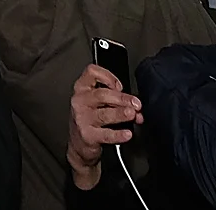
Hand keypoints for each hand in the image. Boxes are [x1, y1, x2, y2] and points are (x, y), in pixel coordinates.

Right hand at [66, 64, 139, 190]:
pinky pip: (105, 134)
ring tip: (132, 114)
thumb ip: (116, 100)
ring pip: (104, 114)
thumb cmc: (91, 118)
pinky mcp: (87, 135)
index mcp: (82, 88)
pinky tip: (127, 134)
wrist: (80, 143)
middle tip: (136, 104)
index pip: (92, 72)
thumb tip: (136, 107)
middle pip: (102, 94)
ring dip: (120, 113)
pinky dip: (118, 134)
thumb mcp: (98, 103)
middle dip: (122, 99)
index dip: (108, 76)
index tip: (120, 86)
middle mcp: (80, 101)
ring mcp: (82, 118)